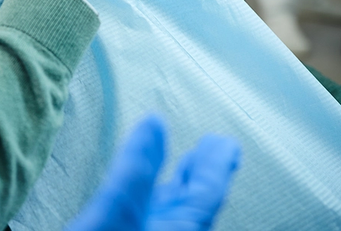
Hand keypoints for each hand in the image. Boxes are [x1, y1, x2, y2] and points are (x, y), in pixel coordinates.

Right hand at [66, 116, 239, 230]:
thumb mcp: (118, 212)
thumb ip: (137, 169)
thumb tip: (155, 123)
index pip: (206, 194)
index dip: (215, 165)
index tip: (225, 143)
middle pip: (193, 206)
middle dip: (201, 174)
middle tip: (211, 149)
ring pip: (172, 217)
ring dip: (178, 189)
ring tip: (183, 168)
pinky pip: (151, 225)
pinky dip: (153, 205)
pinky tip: (145, 203)